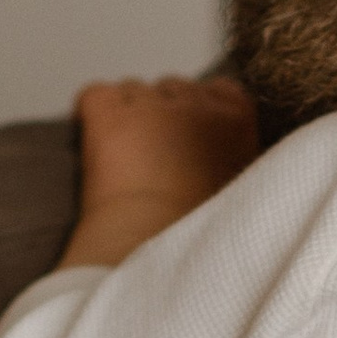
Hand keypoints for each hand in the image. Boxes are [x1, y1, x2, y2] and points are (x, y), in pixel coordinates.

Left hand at [61, 71, 258, 267]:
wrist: (147, 248)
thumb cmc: (195, 233)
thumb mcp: (243, 191)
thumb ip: (237, 157)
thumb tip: (221, 152)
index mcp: (237, 115)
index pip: (219, 89)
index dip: (202, 114)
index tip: (194, 144)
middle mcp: (194, 99)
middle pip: (174, 89)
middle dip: (164, 114)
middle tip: (157, 161)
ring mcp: (147, 102)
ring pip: (134, 91)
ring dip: (130, 114)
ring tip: (128, 161)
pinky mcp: (104, 110)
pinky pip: (96, 96)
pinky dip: (93, 114)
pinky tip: (99, 145)